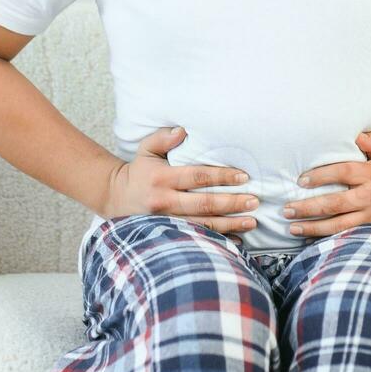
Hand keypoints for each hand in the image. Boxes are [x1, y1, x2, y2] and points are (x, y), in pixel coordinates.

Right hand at [103, 127, 259, 238]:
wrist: (115, 198)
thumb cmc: (138, 171)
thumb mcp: (146, 149)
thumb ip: (163, 138)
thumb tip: (183, 130)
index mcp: (162, 178)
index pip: (197, 176)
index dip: (221, 177)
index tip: (243, 177)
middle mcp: (165, 201)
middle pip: (204, 204)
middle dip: (232, 203)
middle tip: (255, 201)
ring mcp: (166, 222)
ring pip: (203, 225)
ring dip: (230, 225)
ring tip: (252, 222)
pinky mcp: (168, 235)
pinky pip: (196, 239)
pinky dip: (217, 241)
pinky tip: (236, 240)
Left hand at [280, 130, 370, 237]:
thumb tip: (355, 134)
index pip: (344, 172)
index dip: (322, 176)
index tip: (301, 180)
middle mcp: (369, 196)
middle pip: (336, 203)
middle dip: (310, 207)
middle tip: (287, 209)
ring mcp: (370, 216)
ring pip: (338, 225)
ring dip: (314, 228)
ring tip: (292, 228)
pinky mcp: (370, 231)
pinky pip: (346, 237)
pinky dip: (327, 239)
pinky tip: (310, 240)